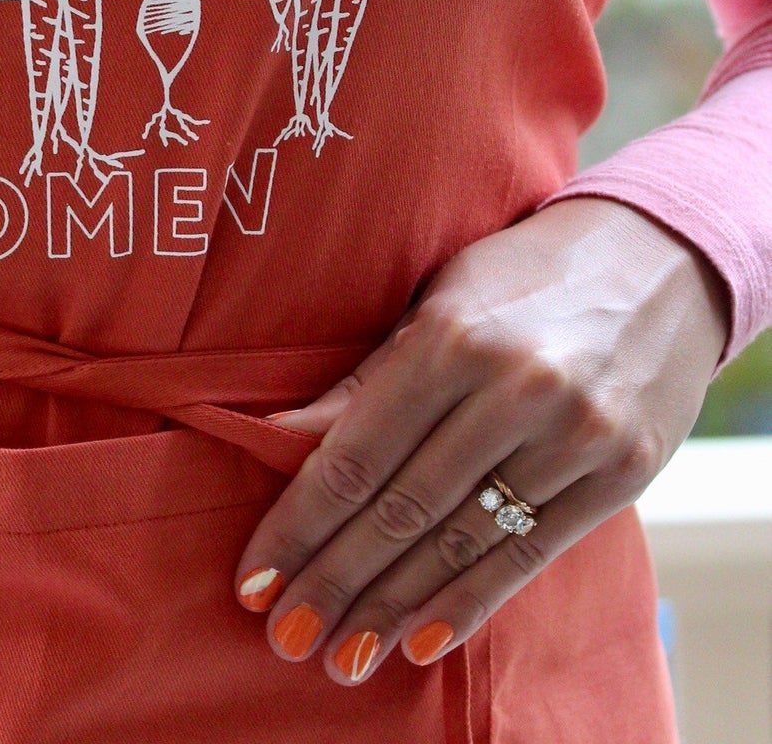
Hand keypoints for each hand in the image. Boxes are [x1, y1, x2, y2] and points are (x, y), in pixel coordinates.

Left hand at [232, 197, 729, 683]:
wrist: (657, 258)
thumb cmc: (520, 277)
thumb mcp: (434, 304)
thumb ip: (365, 380)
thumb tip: (278, 435)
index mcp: (452, 337)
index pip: (358, 455)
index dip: (300, 523)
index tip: (253, 577)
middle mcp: (514, 388)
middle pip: (403, 509)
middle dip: (335, 580)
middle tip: (285, 634)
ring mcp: (576, 435)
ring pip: (461, 542)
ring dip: (392, 606)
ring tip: (342, 653)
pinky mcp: (623, 472)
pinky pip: (530, 554)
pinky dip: (469, 602)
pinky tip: (420, 640)